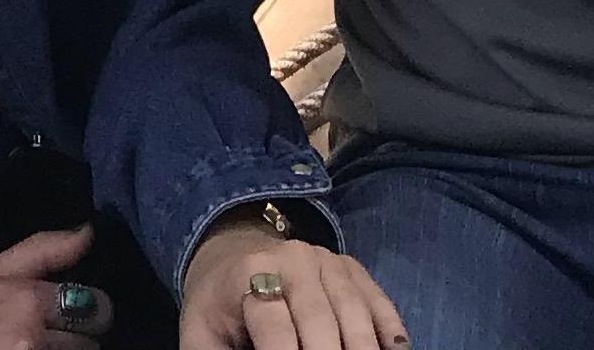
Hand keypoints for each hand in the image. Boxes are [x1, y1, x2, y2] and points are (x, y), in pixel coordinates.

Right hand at [0, 224, 108, 349]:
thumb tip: (89, 231)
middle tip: (54, 334)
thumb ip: (42, 250)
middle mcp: (35, 339)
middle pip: (90, 343)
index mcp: (29, 300)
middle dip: (78, 337)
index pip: (95, 305)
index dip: (89, 307)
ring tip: (40, 348)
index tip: (72, 311)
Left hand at [177, 219, 409, 349]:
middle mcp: (294, 260)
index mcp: (250, 275)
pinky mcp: (353, 268)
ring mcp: (328, 261)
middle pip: (320, 321)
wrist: (235, 254)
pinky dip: (391, 329)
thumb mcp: (202, 335)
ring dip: (362, 349)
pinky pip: (379, 300)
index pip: (274, 327)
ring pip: (354, 312)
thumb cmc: (219, 308)